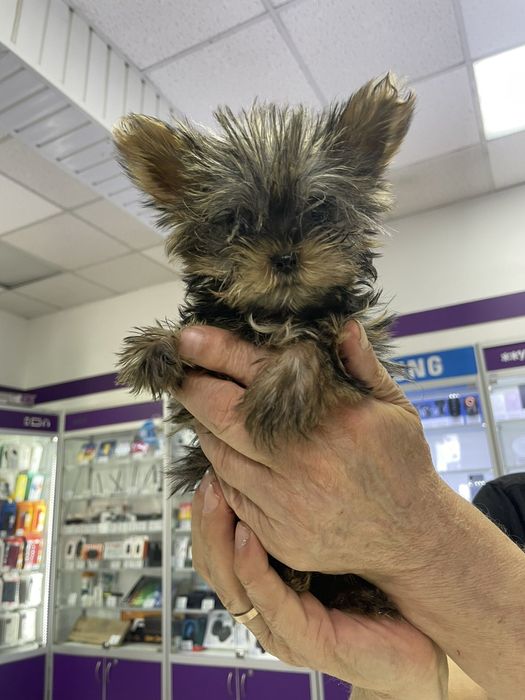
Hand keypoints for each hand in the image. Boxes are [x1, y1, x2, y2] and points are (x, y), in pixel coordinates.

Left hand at [176, 321, 441, 584]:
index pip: (257, 373)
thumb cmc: (401, 465)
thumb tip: (340, 326)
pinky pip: (230, 491)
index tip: (185, 337)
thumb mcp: (395, 408)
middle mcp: (303, 460)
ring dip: (205, 427)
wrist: (412, 538)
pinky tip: (227, 450)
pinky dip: (221, 466)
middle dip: (192, 389)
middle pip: (221, 414)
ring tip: (205, 408)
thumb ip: (363, 366)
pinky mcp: (278, 533)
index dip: (215, 350)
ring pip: (220, 453)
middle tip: (180, 374)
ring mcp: (287, 501)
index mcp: (332, 419)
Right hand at [192, 473, 447, 699]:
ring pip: (233, 584)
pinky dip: (253, 569)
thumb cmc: (377, 581)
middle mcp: (267, 606)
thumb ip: (302, 507)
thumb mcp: (331, 535)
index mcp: (266, 583)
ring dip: (220, 538)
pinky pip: (271, 603)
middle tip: (209, 479)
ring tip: (219, 496)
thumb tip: (279, 455)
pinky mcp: (308, 641)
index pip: (217, 547)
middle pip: (214, 565)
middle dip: (206, 520)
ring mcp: (284, 627)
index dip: (208, 511)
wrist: (424, 636)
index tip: (212, 465)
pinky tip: (247, 535)